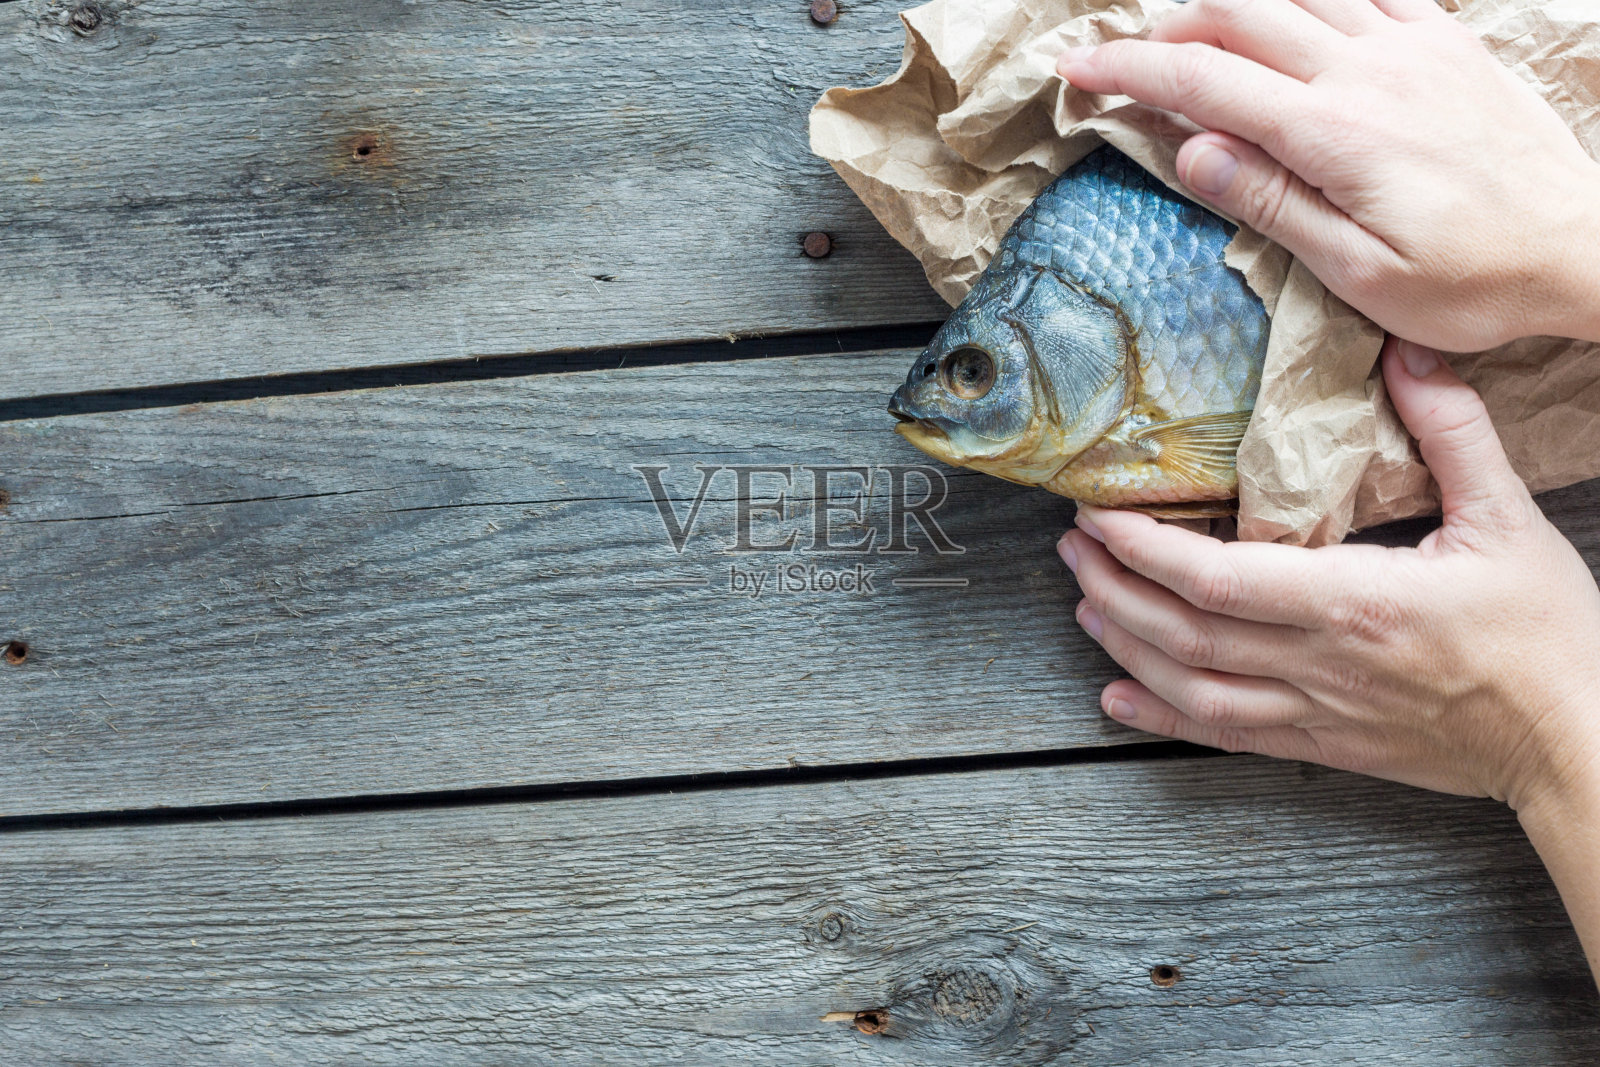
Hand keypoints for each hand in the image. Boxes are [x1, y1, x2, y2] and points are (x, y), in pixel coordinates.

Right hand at [1056, 0, 1599, 349]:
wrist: (1581, 249)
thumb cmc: (1472, 281)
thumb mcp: (1358, 270)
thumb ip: (1271, 201)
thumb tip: (1192, 150)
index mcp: (1334, 131)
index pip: (1201, 79)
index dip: (1127, 69)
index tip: (1076, 69)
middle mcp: (1367, 69)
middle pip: (1237, 13)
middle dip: (1165, 29)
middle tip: (1124, 61)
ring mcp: (1411, 44)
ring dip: (1227, 5)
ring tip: (1193, 39)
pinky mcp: (1445, 41)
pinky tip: (1289, 18)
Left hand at [1057, 338, 1599, 817]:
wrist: (1578, 743)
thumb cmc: (1546, 635)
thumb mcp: (1508, 517)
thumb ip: (1452, 431)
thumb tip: (1407, 353)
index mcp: (1352, 601)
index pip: (1215, 577)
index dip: (1142, 549)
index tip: (1097, 516)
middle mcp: (1317, 663)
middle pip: (1184, 632)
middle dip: (1114, 587)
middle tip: (1072, 547)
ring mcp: (1315, 713)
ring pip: (1191, 688)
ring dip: (1127, 647)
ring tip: (1085, 603)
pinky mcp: (1323, 746)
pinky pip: (1225, 736)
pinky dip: (1162, 720)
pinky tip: (1118, 701)